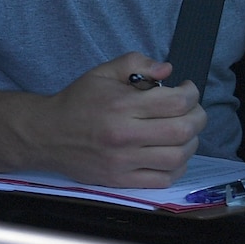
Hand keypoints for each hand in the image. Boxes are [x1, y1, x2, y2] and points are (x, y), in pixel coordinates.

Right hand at [23, 52, 205, 186]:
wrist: (47, 134)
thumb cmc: (77, 102)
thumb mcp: (102, 72)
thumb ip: (135, 63)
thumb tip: (167, 70)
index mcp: (121, 105)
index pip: (175, 102)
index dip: (191, 94)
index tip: (188, 90)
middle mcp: (124, 135)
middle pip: (182, 131)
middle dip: (198, 118)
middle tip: (193, 111)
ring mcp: (123, 161)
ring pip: (177, 157)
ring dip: (190, 143)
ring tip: (184, 132)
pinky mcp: (121, 180)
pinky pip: (163, 179)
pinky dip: (176, 167)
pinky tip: (171, 154)